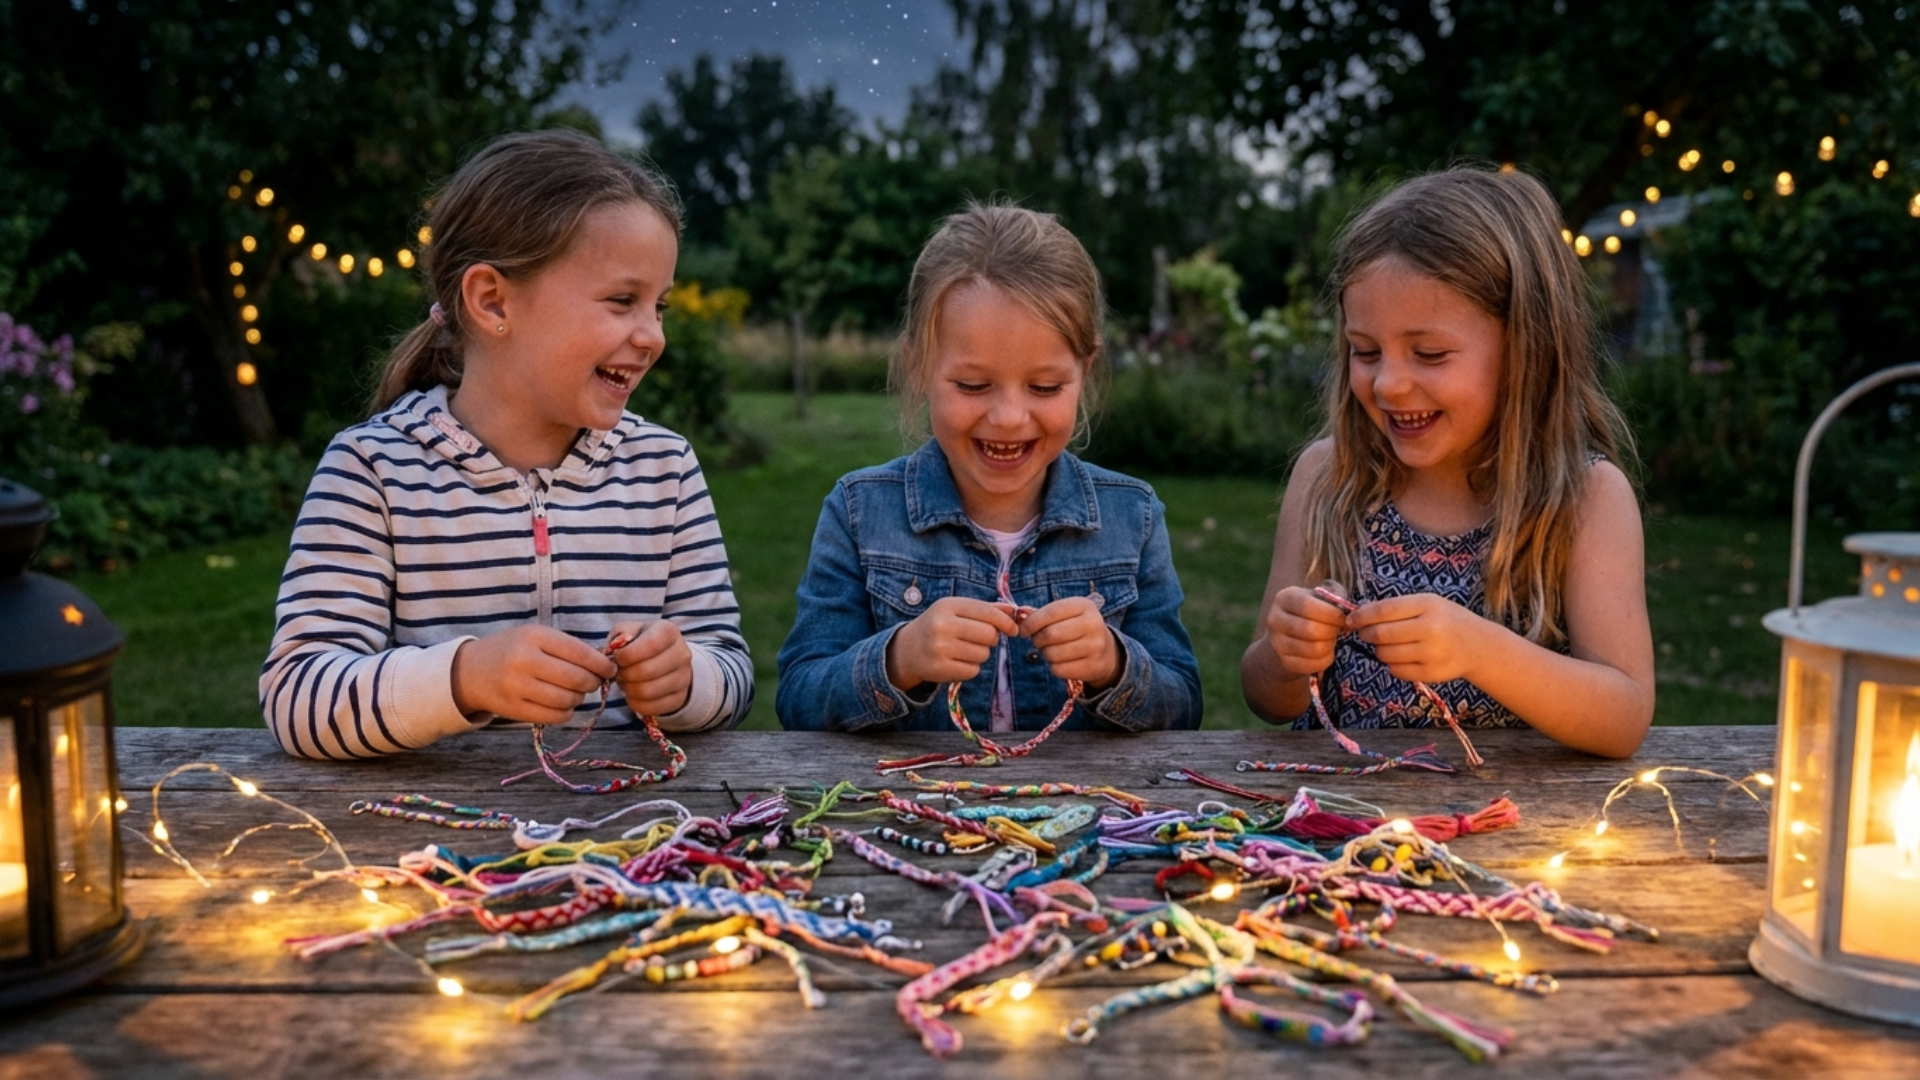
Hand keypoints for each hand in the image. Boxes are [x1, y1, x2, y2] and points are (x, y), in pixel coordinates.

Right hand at [450, 625, 615, 724]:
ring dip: (579, 698)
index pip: (580, 653)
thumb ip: (567, 647)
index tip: (610, 669)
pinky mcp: (514, 710)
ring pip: (568, 699)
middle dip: (593, 682)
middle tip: (593, 681)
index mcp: (534, 636)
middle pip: (577, 679)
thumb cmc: (512, 650)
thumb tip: (605, 663)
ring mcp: (518, 687)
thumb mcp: (536, 637)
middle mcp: (525, 660)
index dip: (602, 664)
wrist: (471, 671)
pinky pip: (555, 716)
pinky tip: (562, 703)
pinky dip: (566, 712)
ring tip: (575, 691)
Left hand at [607, 621, 692, 716]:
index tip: (618, 658)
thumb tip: (616, 652)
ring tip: (626, 682)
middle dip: (625, 674)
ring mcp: (684, 678)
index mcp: (669, 632)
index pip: (650, 644)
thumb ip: (619, 636)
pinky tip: (633, 694)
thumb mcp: (629, 631)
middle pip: (647, 671)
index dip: (627, 654)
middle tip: (619, 672)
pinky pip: (651, 707)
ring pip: (648, 691)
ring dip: (628, 689)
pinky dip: (635, 703)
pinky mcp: (679, 698)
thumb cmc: (641, 643)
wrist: (665, 659)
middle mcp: (682, 654)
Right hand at [884, 597, 1021, 690]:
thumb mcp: (956, 610)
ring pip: (983, 654)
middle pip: (989, 635)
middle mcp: (942, 625)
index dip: (1005, 622)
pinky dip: (971, 668)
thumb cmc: (939, 625)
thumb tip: (1013, 610)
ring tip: (965, 650)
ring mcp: (939, 648)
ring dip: (980, 654)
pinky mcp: (940, 669)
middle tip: (980, 639)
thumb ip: (984, 609)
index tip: (1013, 629)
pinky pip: (973, 670)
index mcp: (948, 606)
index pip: (988, 613)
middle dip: (991, 639)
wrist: (908, 649)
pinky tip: (957, 662)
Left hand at [1020, 597, 1122, 688]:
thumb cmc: (1077, 629)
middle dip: (1037, 640)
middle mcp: (1093, 624)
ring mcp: (1095, 646)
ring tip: (1052, 651)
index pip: (1051, 612)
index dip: (1031, 622)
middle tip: (1038, 642)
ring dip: (1045, 654)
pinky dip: (1054, 667)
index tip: (1023, 631)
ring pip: (1053, 654)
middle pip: (1050, 634)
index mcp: (1084, 606)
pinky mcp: (1093, 667)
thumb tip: (1020, 618)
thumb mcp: (1066, 614)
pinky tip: (1061, 662)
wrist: (1106, 652)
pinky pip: (1059, 669)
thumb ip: (1043, 614)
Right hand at [1261, 586, 1346, 676]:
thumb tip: (1346, 609)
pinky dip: (1326, 659)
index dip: (1331, 613)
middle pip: (1310, 629)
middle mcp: (1275, 619)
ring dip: (1330, 645)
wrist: (1288, 637)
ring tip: (1331, 639)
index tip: (1344, 618)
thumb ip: (1333, 596)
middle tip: (1339, 630)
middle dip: (1332, 631)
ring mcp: (1277, 643)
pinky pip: (1313, 664)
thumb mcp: (1319, 597)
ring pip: (1313, 649)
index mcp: (1284, 598)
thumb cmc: (1310, 612)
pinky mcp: (1284, 662)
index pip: (1307, 606)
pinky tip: (1327, 652)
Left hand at [1346, 593, 1490, 683]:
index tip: (1350, 620)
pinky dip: (1392, 664)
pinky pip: (1396, 670)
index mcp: (1428, 606)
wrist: (1478, 646)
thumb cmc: (1447, 620)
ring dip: (1378, 650)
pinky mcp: (1430, 674)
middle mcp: (1431, 629)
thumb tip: (1360, 614)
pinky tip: (1402, 657)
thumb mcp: (1428, 604)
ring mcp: (1431, 654)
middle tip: (1364, 633)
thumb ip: (1398, 608)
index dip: (1362, 615)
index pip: (1384, 610)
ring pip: (1385, 654)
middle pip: (1381, 634)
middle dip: (1366, 634)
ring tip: (1387, 644)